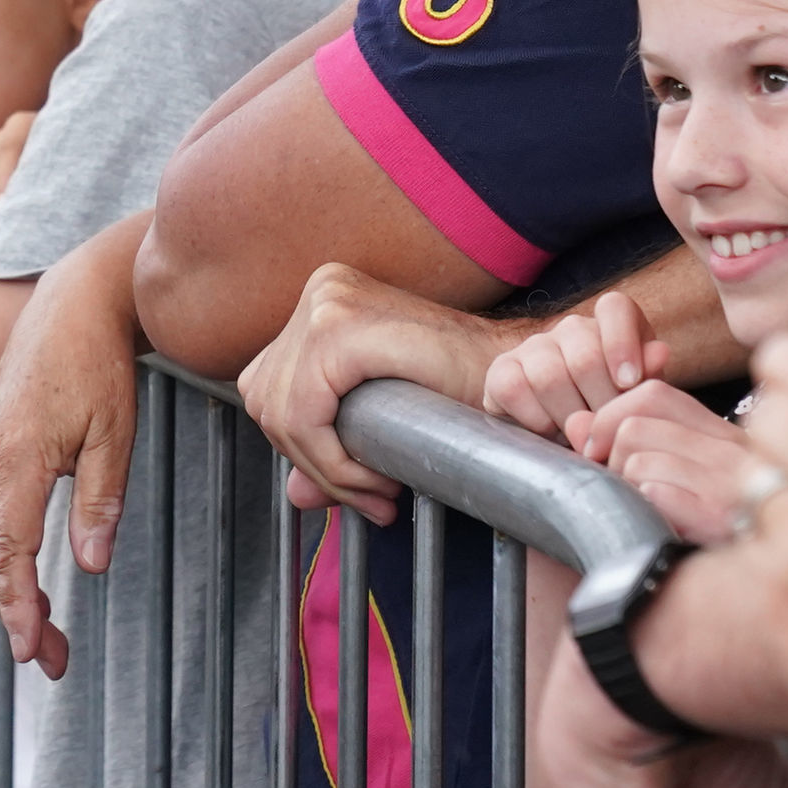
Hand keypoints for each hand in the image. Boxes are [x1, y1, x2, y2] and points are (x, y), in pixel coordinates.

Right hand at [0, 219, 148, 678]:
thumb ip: (99, 500)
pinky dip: (7, 560)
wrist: (68, 303)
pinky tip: (31, 585)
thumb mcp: (115, 434)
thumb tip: (92, 565)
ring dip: (13, 593)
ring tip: (49, 639)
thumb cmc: (98, 364)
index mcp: (14, 459)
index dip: (20, 608)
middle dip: (18, 616)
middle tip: (53, 664)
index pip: (9, 553)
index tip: (33, 653)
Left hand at [237, 261, 517, 522]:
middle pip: (266, 400)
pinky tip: (380, 477)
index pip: (269, 387)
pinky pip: (305, 413)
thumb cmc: (463, 393)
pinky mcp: (340, 326)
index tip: (356, 486)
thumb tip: (293, 496)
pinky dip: (334, 460)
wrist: (521, 376)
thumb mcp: (381, 421)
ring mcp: (325, 301)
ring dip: (327, 469)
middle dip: (312, 462)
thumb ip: (330, 451)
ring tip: (379, 487)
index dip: (303, 448)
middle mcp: (319, 292)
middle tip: (370, 495)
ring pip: (280, 412)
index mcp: (322, 303)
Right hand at [484, 291, 663, 438]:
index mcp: (611, 324)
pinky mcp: (501, 370)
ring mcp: (532, 347)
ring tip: (581, 438)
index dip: (622, 344)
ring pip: (549, 377)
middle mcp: (571, 328)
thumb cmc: (616, 415)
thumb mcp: (642, 398)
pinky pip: (515, 390)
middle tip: (608, 434)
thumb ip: (652, 376)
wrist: (573, 436)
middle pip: (585, 357)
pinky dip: (537, 420)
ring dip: (569, 418)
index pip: (614, 308)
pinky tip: (550, 432)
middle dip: (600, 404)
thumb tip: (660, 352)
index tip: (629, 383)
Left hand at [572, 379, 758, 544]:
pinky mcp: (721, 519)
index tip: (598, 451)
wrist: (765, 578)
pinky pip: (655, 495)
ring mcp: (729, 483)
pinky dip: (647, 511)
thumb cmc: (715, 524)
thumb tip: (576, 422)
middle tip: (628, 492)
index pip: (654, 395)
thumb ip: (624, 440)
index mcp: (720, 433)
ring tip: (650, 512)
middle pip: (634, 429)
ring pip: (639, 463)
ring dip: (630, 492)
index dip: (611, 417)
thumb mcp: (678, 474)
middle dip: (614, 463)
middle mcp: (730, 450)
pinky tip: (664, 526)